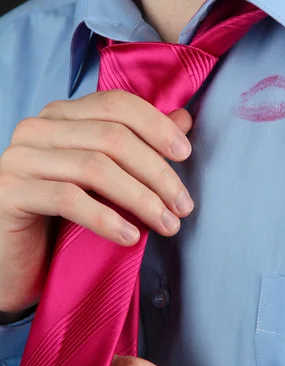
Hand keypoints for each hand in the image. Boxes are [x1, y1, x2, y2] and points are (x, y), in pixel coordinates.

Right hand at [0, 90, 193, 314]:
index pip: (117, 104)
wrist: (16, 260)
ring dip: (141, 198)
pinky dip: (106, 218)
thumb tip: (183, 120)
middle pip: (112, 137)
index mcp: (63, 116)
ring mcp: (21, 158)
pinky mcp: (10, 191)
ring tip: (167, 224)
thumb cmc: (63, 218)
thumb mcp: (107, 181)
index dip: (156, 126)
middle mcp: (38, 128)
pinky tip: (130, 237)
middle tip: (183, 206)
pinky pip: (68, 198)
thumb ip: (140, 146)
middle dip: (157, 172)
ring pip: (95, 167)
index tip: (186, 155)